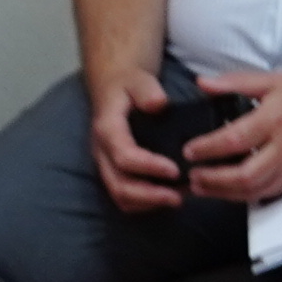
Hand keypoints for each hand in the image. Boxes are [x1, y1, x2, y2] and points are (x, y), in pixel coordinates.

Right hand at [86, 64, 193, 214]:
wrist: (112, 88)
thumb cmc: (128, 84)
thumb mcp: (138, 79)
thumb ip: (147, 89)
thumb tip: (159, 103)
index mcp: (107, 129)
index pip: (124, 156)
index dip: (149, 167)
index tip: (175, 170)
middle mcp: (102, 152)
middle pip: (119, 185)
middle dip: (149, 196)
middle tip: (179, 197)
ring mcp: (105, 164)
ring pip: (120, 196)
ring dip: (148, 203)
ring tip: (177, 199)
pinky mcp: (112, 171)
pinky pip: (124, 197)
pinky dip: (145, 203)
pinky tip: (168, 196)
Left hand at [181, 68, 281, 207]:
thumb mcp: (273, 79)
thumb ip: (234, 83)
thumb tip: (201, 84)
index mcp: (275, 118)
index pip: (235, 139)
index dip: (208, 149)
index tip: (188, 151)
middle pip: (245, 176)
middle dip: (214, 181)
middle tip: (192, 177)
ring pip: (256, 191)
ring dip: (225, 194)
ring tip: (202, 188)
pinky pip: (269, 194)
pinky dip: (245, 196)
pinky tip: (229, 191)